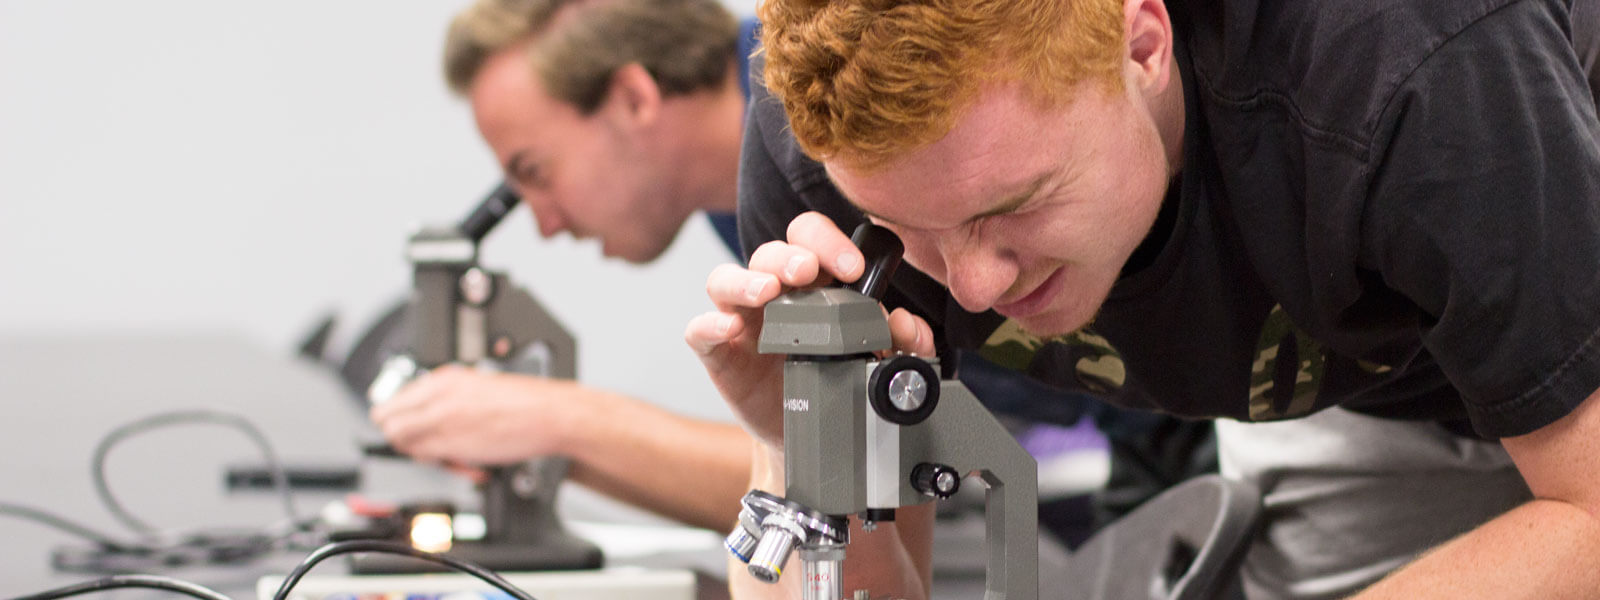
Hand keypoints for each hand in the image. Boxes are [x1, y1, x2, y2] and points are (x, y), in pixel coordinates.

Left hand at [369, 365, 582, 466]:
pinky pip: (426, 458)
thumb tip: (427, 414)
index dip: (399, 418)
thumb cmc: (523, 402)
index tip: (407, 427)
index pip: (394, 400)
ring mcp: (442, 420)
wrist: (549, 414)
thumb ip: (446, 398)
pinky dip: (441, 466)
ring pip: (403, 441)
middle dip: (402, 436)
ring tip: (449, 455)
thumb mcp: (476, 386)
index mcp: (443, 379)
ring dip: (420, 452)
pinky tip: (465, 464)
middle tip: (424, 443)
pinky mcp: (453, 445)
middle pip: (389, 421)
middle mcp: (437, 396)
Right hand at [685, 212, 934, 447]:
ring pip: (725, 280)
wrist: (805, 432)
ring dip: (746, 281)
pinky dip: (710, 326)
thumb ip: (901, 342)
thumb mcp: (877, 361)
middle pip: (769, 253)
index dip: (828, 241)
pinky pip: (700, 331)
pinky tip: (730, 330)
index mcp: (810, 284)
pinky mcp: (720, 356)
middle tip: (808, 272)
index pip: (810, 238)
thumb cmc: (833, 381)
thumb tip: (904, 323)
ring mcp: (741, 322)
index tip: (853, 267)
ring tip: (768, 292)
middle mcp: (772, 294)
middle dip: (790, 256)